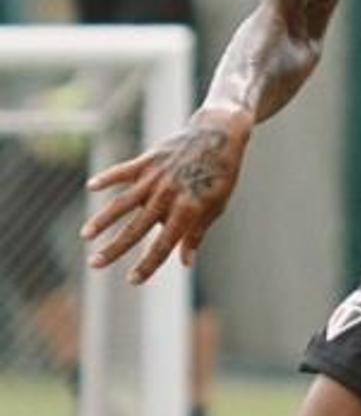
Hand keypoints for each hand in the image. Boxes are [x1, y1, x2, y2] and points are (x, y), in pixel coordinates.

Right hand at [81, 106, 252, 283]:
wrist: (220, 136)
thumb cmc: (219, 176)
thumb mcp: (216, 206)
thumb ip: (196, 234)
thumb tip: (185, 263)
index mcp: (188, 210)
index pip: (164, 244)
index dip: (149, 264)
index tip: (132, 280)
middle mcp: (169, 196)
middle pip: (137, 228)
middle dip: (115, 248)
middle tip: (94, 264)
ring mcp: (156, 177)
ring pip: (123, 202)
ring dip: (103, 219)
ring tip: (86, 235)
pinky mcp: (148, 160)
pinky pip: (123, 170)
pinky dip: (107, 177)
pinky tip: (91, 186)